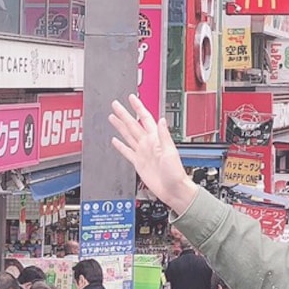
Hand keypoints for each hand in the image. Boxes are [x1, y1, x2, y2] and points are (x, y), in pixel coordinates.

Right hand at [109, 95, 198, 215]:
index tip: (132, 98)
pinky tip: (115, 140)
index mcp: (156, 139)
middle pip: (133, 125)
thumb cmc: (176, 173)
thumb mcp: (171, 152)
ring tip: (112, 117)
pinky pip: (127, 152)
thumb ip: (164, 135)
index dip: (138, 107)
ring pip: (128, 135)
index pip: (145, 119)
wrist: (173, 189)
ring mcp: (142, 153)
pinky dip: (120, 146)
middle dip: (124, 114)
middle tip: (115, 104)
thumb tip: (162, 120)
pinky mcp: (138, 163)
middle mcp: (148, 144)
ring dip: (120, 126)